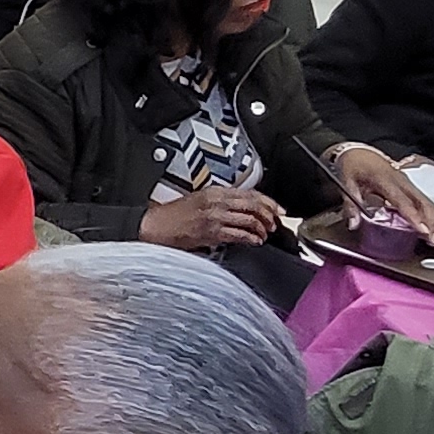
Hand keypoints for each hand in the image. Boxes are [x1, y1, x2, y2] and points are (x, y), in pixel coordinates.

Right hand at [141, 185, 284, 249]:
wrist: (156, 226)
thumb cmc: (174, 216)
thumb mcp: (200, 200)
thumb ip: (221, 202)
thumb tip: (243, 209)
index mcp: (214, 191)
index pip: (249, 193)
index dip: (268, 201)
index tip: (277, 209)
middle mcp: (216, 201)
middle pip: (253, 205)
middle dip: (268, 214)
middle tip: (275, 223)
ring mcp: (214, 217)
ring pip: (249, 219)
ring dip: (261, 228)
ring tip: (264, 234)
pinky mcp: (211, 232)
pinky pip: (238, 234)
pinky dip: (250, 238)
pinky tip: (254, 242)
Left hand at [331, 144, 433, 234]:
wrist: (358, 151)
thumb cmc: (353, 166)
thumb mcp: (346, 184)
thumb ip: (350, 205)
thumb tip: (353, 224)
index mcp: (384, 179)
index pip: (402, 200)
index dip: (413, 215)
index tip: (422, 230)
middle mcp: (400, 180)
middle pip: (423, 200)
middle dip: (431, 220)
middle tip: (431, 239)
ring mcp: (406, 182)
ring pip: (425, 200)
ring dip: (431, 218)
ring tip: (432, 237)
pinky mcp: (408, 185)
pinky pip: (421, 200)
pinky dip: (427, 213)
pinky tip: (426, 226)